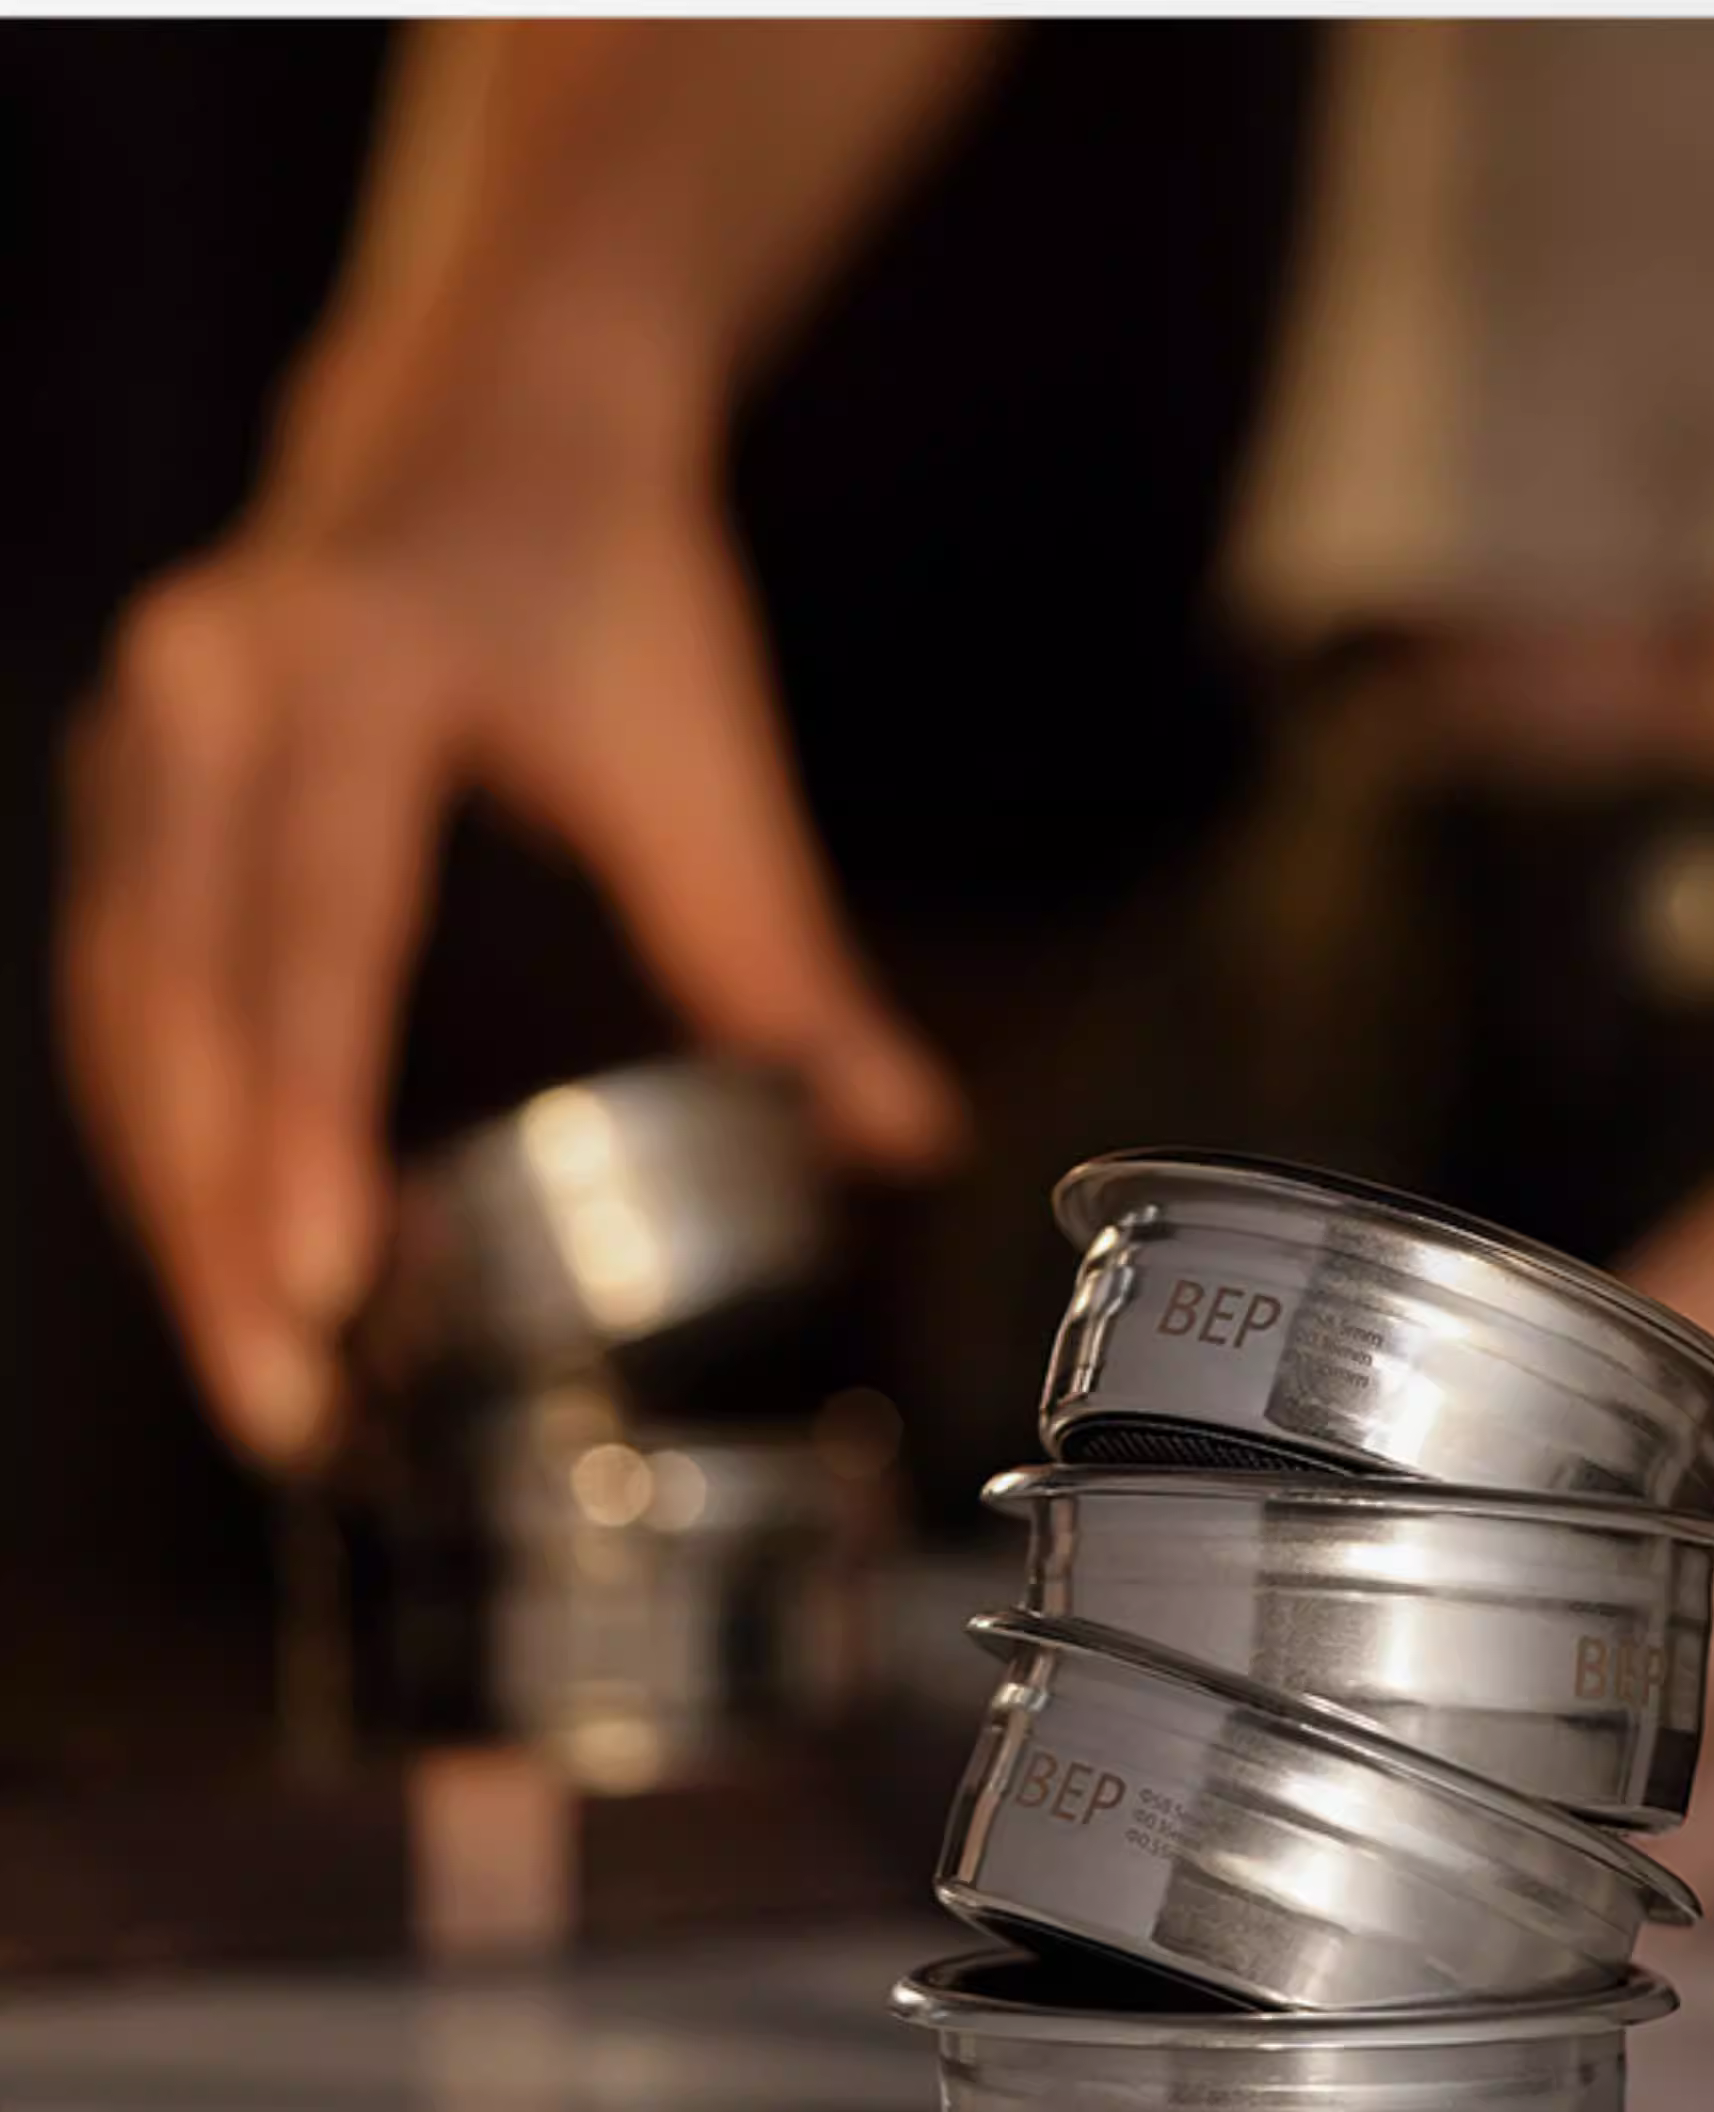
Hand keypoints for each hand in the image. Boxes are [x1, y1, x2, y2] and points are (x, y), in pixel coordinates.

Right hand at [57, 320, 966, 1475]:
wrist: (489, 411)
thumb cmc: (606, 572)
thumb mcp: (703, 755)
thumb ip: (787, 960)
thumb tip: (902, 1138)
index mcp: (349, 675)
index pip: (311, 932)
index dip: (304, 1115)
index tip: (322, 1279)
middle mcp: (206, 701)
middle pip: (175, 1004)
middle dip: (215, 1225)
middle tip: (287, 1407)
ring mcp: (145, 740)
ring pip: (120, 1013)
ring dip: (171, 1204)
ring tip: (261, 1373)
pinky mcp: (137, 786)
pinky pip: (120, 985)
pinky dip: (168, 1127)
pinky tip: (224, 1244)